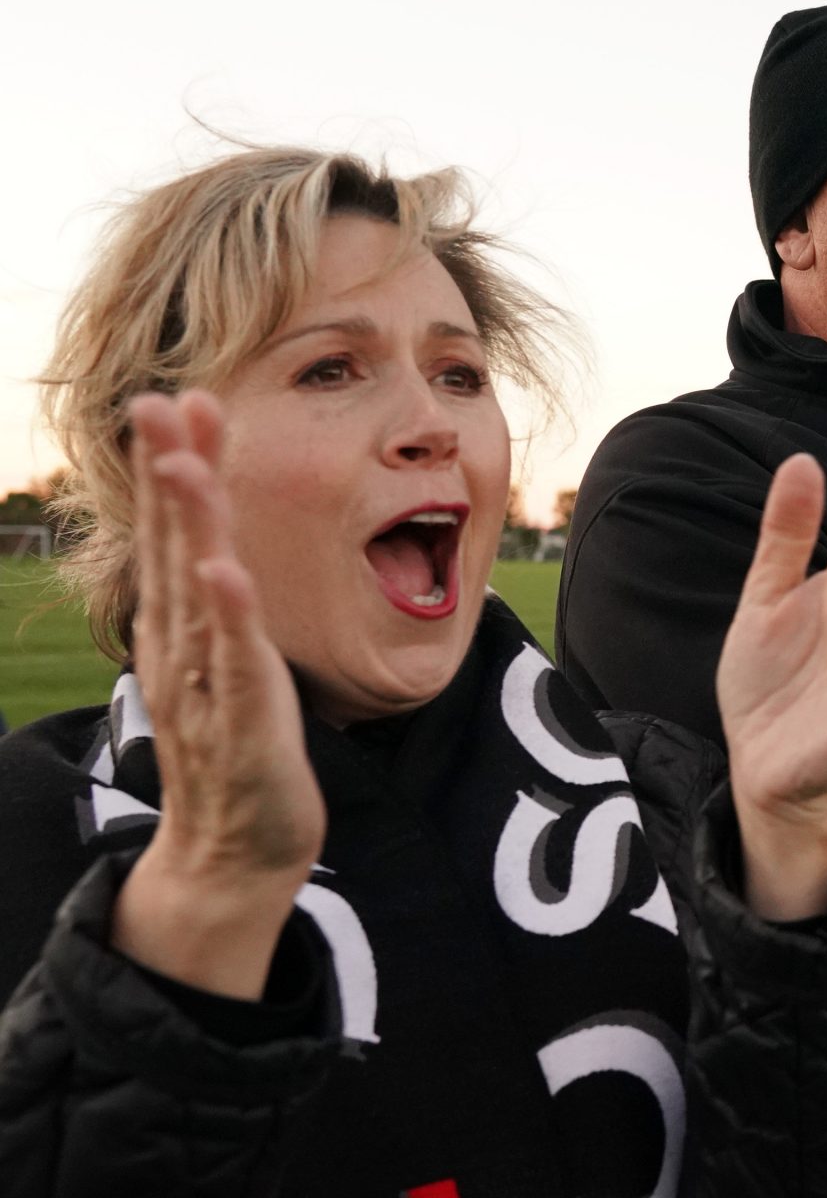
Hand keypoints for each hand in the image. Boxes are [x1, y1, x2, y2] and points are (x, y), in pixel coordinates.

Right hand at [112, 391, 322, 999]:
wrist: (234, 855)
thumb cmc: (241, 750)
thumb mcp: (231, 663)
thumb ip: (226, 606)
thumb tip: (224, 547)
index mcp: (186, 628)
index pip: (180, 535)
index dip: (180, 467)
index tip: (185, 397)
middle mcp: (184, 647)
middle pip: (175, 547)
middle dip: (169, 474)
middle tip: (159, 401)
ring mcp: (206, 685)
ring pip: (197, 594)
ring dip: (190, 529)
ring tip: (184, 466)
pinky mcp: (239, 726)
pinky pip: (232, 665)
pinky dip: (229, 618)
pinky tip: (225, 573)